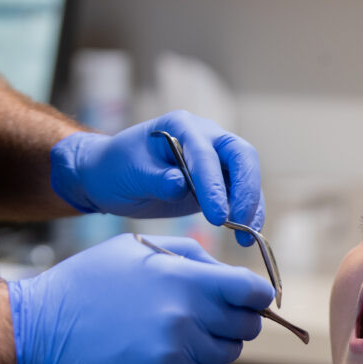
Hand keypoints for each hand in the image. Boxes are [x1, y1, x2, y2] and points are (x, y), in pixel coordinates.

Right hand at [8, 234, 273, 363]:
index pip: (252, 291)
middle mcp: (186, 314)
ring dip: (215, 346)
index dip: (258, 296)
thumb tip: (232, 276)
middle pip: (247, 325)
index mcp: (184, 279)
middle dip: (235, 320)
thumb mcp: (138, 250)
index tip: (252, 300)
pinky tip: (179, 359)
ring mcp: (177, 351)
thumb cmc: (89, 283)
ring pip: (229, 353)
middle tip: (208, 318)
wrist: (40, 329)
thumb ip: (191, 256)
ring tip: (180, 337)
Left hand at [50, 110, 263, 244]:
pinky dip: (248, 215)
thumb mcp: (130, 173)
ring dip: (251, 207)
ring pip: (247, 177)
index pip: (206, 155)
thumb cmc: (117, 168)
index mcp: (182, 126)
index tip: (217, 217)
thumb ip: (157, 179)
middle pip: (242, 157)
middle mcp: (206, 137)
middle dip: (246, 191)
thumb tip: (181, 185)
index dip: (214, 186)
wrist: (111, 177)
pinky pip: (241, 195)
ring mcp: (216, 159)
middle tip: (240, 222)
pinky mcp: (220, 182)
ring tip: (247, 237)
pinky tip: (246, 235)